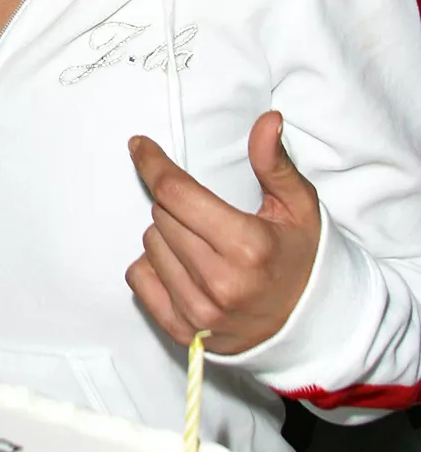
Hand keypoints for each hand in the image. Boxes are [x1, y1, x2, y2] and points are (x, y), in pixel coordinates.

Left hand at [125, 112, 321, 353]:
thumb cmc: (302, 261)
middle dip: (177, 205)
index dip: (153, 165)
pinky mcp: (182, 331)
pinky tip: (183, 268)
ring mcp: (199, 312)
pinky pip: (139, 279)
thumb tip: (267, 121)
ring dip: (167, 235)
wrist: (312, 328)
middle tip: (208, 217)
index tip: (140, 147)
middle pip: (162, 216)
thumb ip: (275, 163)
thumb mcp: (299, 208)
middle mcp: (220, 282)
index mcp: (248, 246)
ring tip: (203, 245)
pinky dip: (153, 267)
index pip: (177, 193)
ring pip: (150, 244)